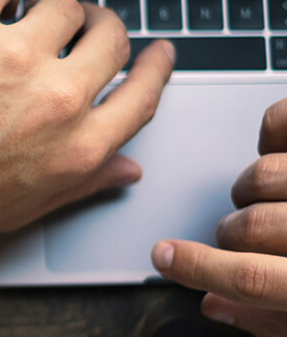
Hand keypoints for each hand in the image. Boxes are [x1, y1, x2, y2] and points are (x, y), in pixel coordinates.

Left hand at [0, 0, 174, 248]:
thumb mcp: (22, 207)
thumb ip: (82, 182)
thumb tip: (125, 166)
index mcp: (75, 146)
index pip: (143, 93)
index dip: (154, 66)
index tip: (155, 52)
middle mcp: (53, 98)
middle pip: (110, 36)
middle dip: (100, 28)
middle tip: (80, 29)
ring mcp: (9, 55)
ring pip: (60, 3)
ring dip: (44, 11)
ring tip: (18, 25)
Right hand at [151, 98, 286, 335]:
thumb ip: (270, 318)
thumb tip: (215, 303)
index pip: (251, 278)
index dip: (199, 270)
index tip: (163, 257)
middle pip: (248, 226)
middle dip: (231, 234)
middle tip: (234, 236)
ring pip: (265, 175)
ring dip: (252, 187)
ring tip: (264, 197)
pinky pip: (284, 121)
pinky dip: (273, 128)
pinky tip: (274, 148)